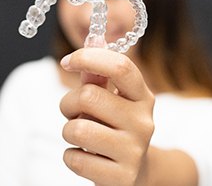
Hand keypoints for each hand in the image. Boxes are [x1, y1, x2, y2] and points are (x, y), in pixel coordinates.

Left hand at [60, 48, 154, 185]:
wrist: (134, 172)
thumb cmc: (115, 126)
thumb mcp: (112, 99)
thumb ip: (98, 75)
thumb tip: (92, 40)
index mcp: (143, 96)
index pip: (120, 67)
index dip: (89, 57)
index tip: (67, 61)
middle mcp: (144, 121)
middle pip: (89, 96)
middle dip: (68, 102)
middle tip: (72, 110)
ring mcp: (134, 151)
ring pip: (77, 129)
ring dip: (68, 130)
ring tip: (79, 133)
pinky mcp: (121, 178)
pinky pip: (75, 159)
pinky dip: (70, 155)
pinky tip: (84, 155)